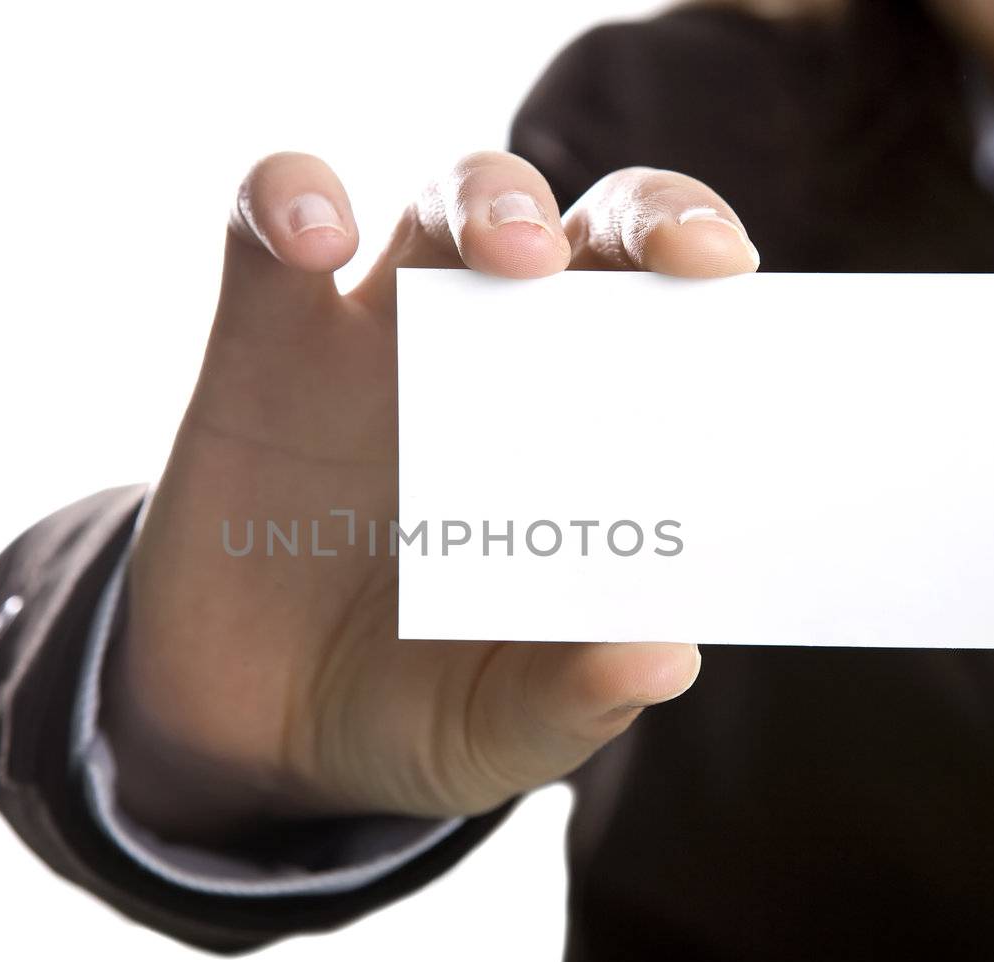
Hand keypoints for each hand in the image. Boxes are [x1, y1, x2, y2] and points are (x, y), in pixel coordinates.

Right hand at [107, 150, 760, 841]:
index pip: (668, 316)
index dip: (712, 275)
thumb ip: (570, 699)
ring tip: (510, 256)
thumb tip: (664, 658)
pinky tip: (314, 237)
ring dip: (487, 198)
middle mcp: (495, 361)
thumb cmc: (412, 708)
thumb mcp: (496, 730)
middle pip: (585, 226)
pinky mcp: (262, 338)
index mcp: (579, 437)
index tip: (739, 282)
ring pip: (447, 196)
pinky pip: (269, 220)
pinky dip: (291, 198)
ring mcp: (377, 338)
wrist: (255, 733)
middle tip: (675, 260)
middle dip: (643, 215)